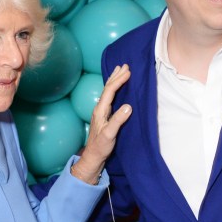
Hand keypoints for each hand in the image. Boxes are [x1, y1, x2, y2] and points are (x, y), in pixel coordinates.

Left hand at [71, 65, 131, 183]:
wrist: (93, 156)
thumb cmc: (101, 146)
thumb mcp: (110, 134)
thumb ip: (118, 120)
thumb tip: (128, 106)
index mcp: (100, 110)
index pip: (110, 91)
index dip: (119, 80)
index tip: (128, 72)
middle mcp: (99, 108)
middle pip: (107, 88)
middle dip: (116, 76)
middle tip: (125, 65)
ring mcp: (101, 111)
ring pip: (107, 91)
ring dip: (114, 80)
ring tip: (119, 70)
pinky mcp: (104, 115)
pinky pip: (109, 96)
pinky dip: (114, 88)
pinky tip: (116, 88)